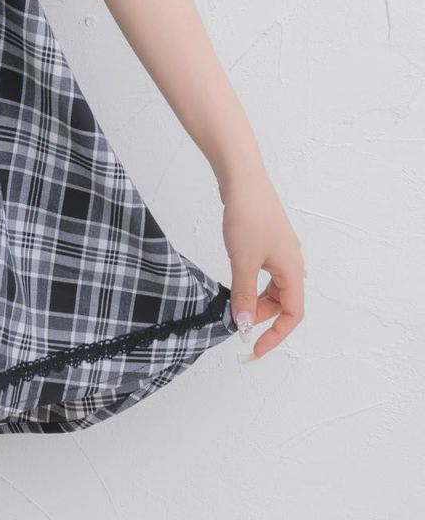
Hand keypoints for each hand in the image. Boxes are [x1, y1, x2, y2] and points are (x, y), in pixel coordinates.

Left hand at [219, 167, 305, 359]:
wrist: (242, 179)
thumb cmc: (248, 216)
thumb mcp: (243, 261)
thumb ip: (243, 295)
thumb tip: (244, 324)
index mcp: (292, 270)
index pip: (292, 315)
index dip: (276, 336)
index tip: (256, 349)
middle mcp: (292, 263)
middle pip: (282, 303)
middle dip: (261, 317)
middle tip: (237, 324)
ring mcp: (280, 252)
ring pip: (272, 288)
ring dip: (255, 301)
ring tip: (234, 306)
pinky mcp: (267, 242)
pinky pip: (265, 273)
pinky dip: (252, 284)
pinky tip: (236, 283)